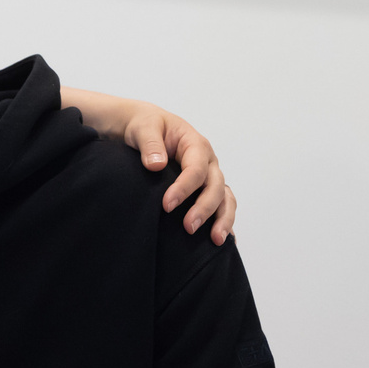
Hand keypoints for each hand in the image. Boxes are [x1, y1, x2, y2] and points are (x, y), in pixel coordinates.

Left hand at [115, 101, 235, 243]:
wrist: (145, 129)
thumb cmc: (146, 126)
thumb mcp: (143, 128)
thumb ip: (150, 144)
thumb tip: (156, 165)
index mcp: (195, 144)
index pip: (196, 168)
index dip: (184, 188)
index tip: (167, 205)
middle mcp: (208, 161)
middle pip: (215, 186)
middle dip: (204, 208)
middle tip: (188, 228)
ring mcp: (209, 176)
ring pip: (225, 198)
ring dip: (222, 219)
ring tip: (216, 241)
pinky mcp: (205, 188)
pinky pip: (222, 204)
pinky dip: (224, 221)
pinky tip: (221, 240)